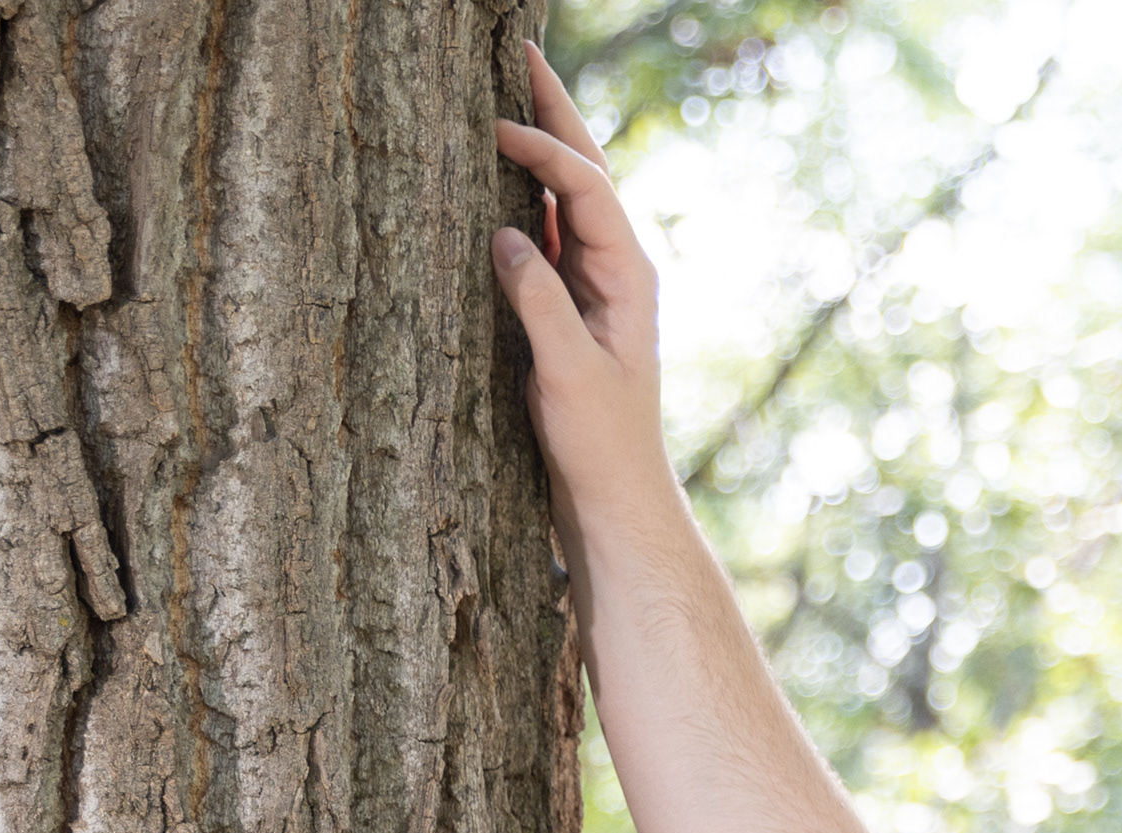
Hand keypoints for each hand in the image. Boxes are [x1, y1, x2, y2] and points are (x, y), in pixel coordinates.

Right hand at [490, 46, 679, 555]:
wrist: (614, 492)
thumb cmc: (600, 441)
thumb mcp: (569, 373)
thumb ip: (540, 301)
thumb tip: (506, 234)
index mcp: (629, 275)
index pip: (587, 188)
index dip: (543, 148)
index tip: (493, 123)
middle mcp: (616, 268)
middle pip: (584, 172)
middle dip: (554, 112)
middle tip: (519, 52)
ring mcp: (593, 282)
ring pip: (563, 195)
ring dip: (537, 142)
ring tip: (502, 89)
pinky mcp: (568, 302)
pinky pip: (544, 231)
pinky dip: (519, 192)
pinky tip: (492, 169)